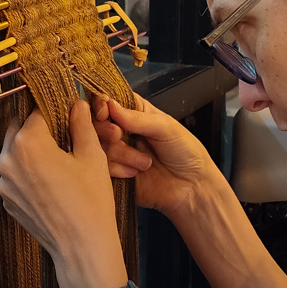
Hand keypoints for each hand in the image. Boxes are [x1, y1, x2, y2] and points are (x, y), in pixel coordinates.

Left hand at [0, 100, 127, 287]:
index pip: (37, 112)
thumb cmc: (91, 199)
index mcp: (28, 142)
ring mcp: (3, 183)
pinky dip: (29, 173)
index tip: (68, 113)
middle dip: (40, 130)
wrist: (81, 246)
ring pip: (16, 154)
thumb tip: (78, 104)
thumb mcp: (92, 156)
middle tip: (65, 138)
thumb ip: (81, 125)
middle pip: (21, 131)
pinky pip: (15, 176)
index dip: (55, 110)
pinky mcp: (6, 201)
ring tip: (60, 162)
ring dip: (33, 152)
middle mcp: (7, 160)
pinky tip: (52, 183)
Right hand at [91, 93, 220, 220]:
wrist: (191, 187)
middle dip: (105, 130)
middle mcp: (122, 130)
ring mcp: (116, 152)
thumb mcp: (165, 128)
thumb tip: (110, 104)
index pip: (107, 100)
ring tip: (144, 161)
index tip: (104, 112)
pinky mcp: (114, 173)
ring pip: (97, 146)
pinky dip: (117, 169)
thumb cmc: (186, 152)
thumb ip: (136, 118)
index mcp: (134, 112)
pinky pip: (100, 167)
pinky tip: (135, 173)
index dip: (100, 104)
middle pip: (95, 123)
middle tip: (118, 135)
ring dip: (119, 153)